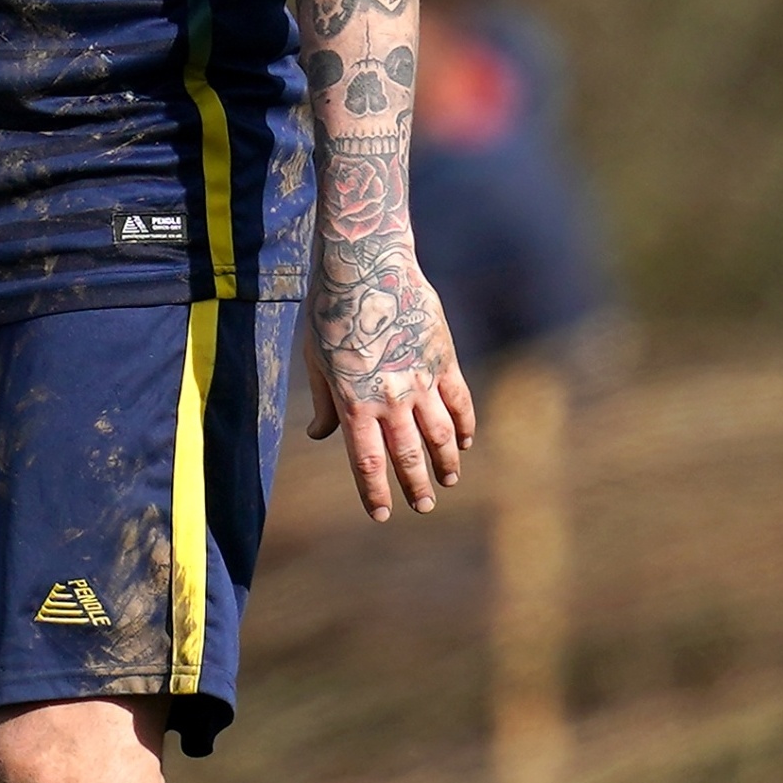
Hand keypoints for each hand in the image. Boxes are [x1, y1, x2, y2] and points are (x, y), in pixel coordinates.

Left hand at [305, 243, 475, 521]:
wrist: (366, 268)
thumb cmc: (331, 315)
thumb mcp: (316, 362)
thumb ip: (323, 404)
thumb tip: (318, 435)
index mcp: (354, 403)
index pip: (367, 463)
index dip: (374, 492)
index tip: (381, 515)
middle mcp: (390, 399)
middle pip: (407, 456)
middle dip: (415, 486)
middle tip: (424, 506)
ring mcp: (421, 380)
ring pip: (440, 434)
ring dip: (446, 461)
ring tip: (449, 480)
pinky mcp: (444, 359)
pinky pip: (459, 401)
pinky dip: (466, 424)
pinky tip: (467, 441)